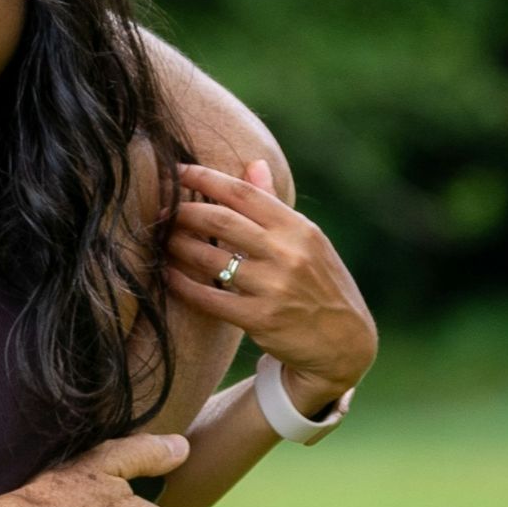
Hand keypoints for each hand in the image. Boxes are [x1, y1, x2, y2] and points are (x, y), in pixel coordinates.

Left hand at [165, 161, 376, 408]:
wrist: (345, 343)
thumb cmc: (320, 283)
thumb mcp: (307, 239)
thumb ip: (274, 203)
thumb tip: (253, 163)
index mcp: (297, 228)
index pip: (243, 193)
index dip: (204, 178)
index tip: (176, 172)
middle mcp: (287, 253)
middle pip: (221, 221)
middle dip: (184, 212)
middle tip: (161, 211)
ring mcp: (274, 287)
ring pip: (210, 259)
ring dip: (179, 247)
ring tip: (161, 240)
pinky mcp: (261, 320)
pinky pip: (210, 298)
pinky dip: (183, 285)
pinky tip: (167, 276)